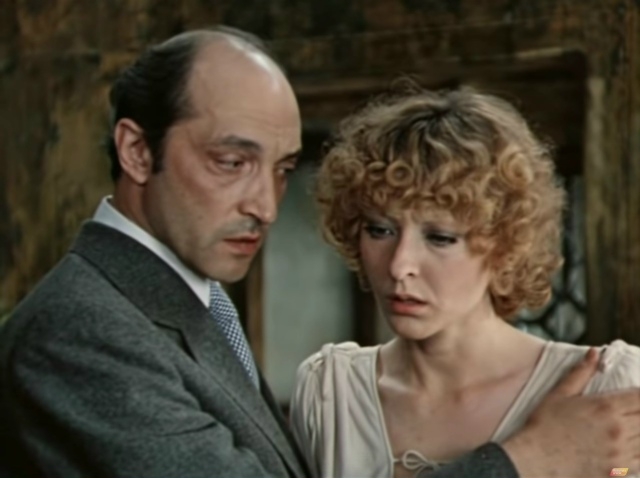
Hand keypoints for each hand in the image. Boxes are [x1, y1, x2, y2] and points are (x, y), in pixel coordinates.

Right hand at [502, 348, 639, 476]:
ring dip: (638, 433)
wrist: (534, 459)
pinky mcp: (618, 473)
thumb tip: (594, 353)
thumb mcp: (559, 394)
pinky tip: (628, 449)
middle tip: (629, 411)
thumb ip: (580, 373)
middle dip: (638, 412)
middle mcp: (618, 429)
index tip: (634, 397)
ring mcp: (621, 453)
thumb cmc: (544, 425)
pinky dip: (637, 454)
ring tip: (628, 429)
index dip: (639, 396)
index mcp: (606, 407)